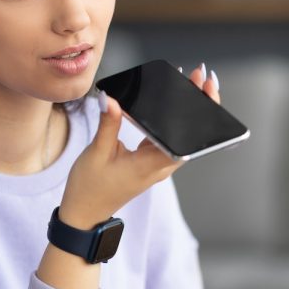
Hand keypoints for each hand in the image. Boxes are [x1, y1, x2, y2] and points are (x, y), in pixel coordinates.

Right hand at [60, 65, 218, 227]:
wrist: (85, 213)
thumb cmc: (90, 188)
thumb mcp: (97, 153)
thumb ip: (108, 124)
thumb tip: (110, 98)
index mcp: (152, 165)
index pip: (186, 138)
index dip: (200, 113)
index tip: (204, 91)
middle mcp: (161, 166)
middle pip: (189, 133)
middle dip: (198, 104)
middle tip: (200, 76)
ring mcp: (157, 164)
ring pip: (179, 135)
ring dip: (186, 110)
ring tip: (189, 82)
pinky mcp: (150, 162)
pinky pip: (166, 138)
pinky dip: (170, 119)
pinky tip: (169, 101)